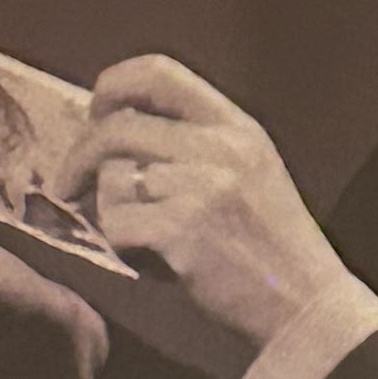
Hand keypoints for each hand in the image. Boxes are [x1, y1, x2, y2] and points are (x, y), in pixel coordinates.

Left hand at [69, 56, 354, 362]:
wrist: (307, 305)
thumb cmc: (272, 246)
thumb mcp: (251, 172)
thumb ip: (197, 144)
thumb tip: (115, 131)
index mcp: (237, 127)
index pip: (159, 72)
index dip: (114, 85)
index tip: (96, 112)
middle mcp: (219, 147)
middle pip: (118, 127)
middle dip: (80, 157)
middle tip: (70, 185)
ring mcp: (201, 188)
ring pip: (112, 181)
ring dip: (111, 212)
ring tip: (141, 236)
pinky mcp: (182, 231)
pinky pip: (117, 226)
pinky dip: (123, 247)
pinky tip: (152, 261)